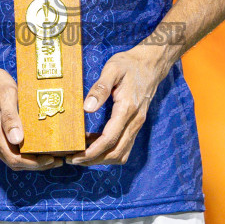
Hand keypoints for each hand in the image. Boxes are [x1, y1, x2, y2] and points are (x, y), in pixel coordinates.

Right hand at [0, 49, 58, 171]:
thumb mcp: (6, 93)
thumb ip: (10, 117)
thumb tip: (17, 140)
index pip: (14, 159)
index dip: (34, 163)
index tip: (52, 158)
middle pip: (11, 162)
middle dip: (34, 164)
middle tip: (55, 159)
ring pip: (6, 156)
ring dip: (26, 160)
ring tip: (47, 155)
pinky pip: (2, 148)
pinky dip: (17, 151)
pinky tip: (30, 145)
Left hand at [71, 44, 171, 165]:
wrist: (151, 63)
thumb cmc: (130, 64)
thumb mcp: (113, 69)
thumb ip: (100, 88)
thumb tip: (87, 108)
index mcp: (127, 109)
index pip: (110, 139)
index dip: (92, 151)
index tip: (76, 156)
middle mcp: (135, 121)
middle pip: (116, 152)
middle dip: (94, 159)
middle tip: (73, 159)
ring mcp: (137, 124)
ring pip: (121, 152)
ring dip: (102, 158)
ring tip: (82, 154)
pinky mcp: (135, 124)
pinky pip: (124, 145)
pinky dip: (109, 150)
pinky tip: (94, 143)